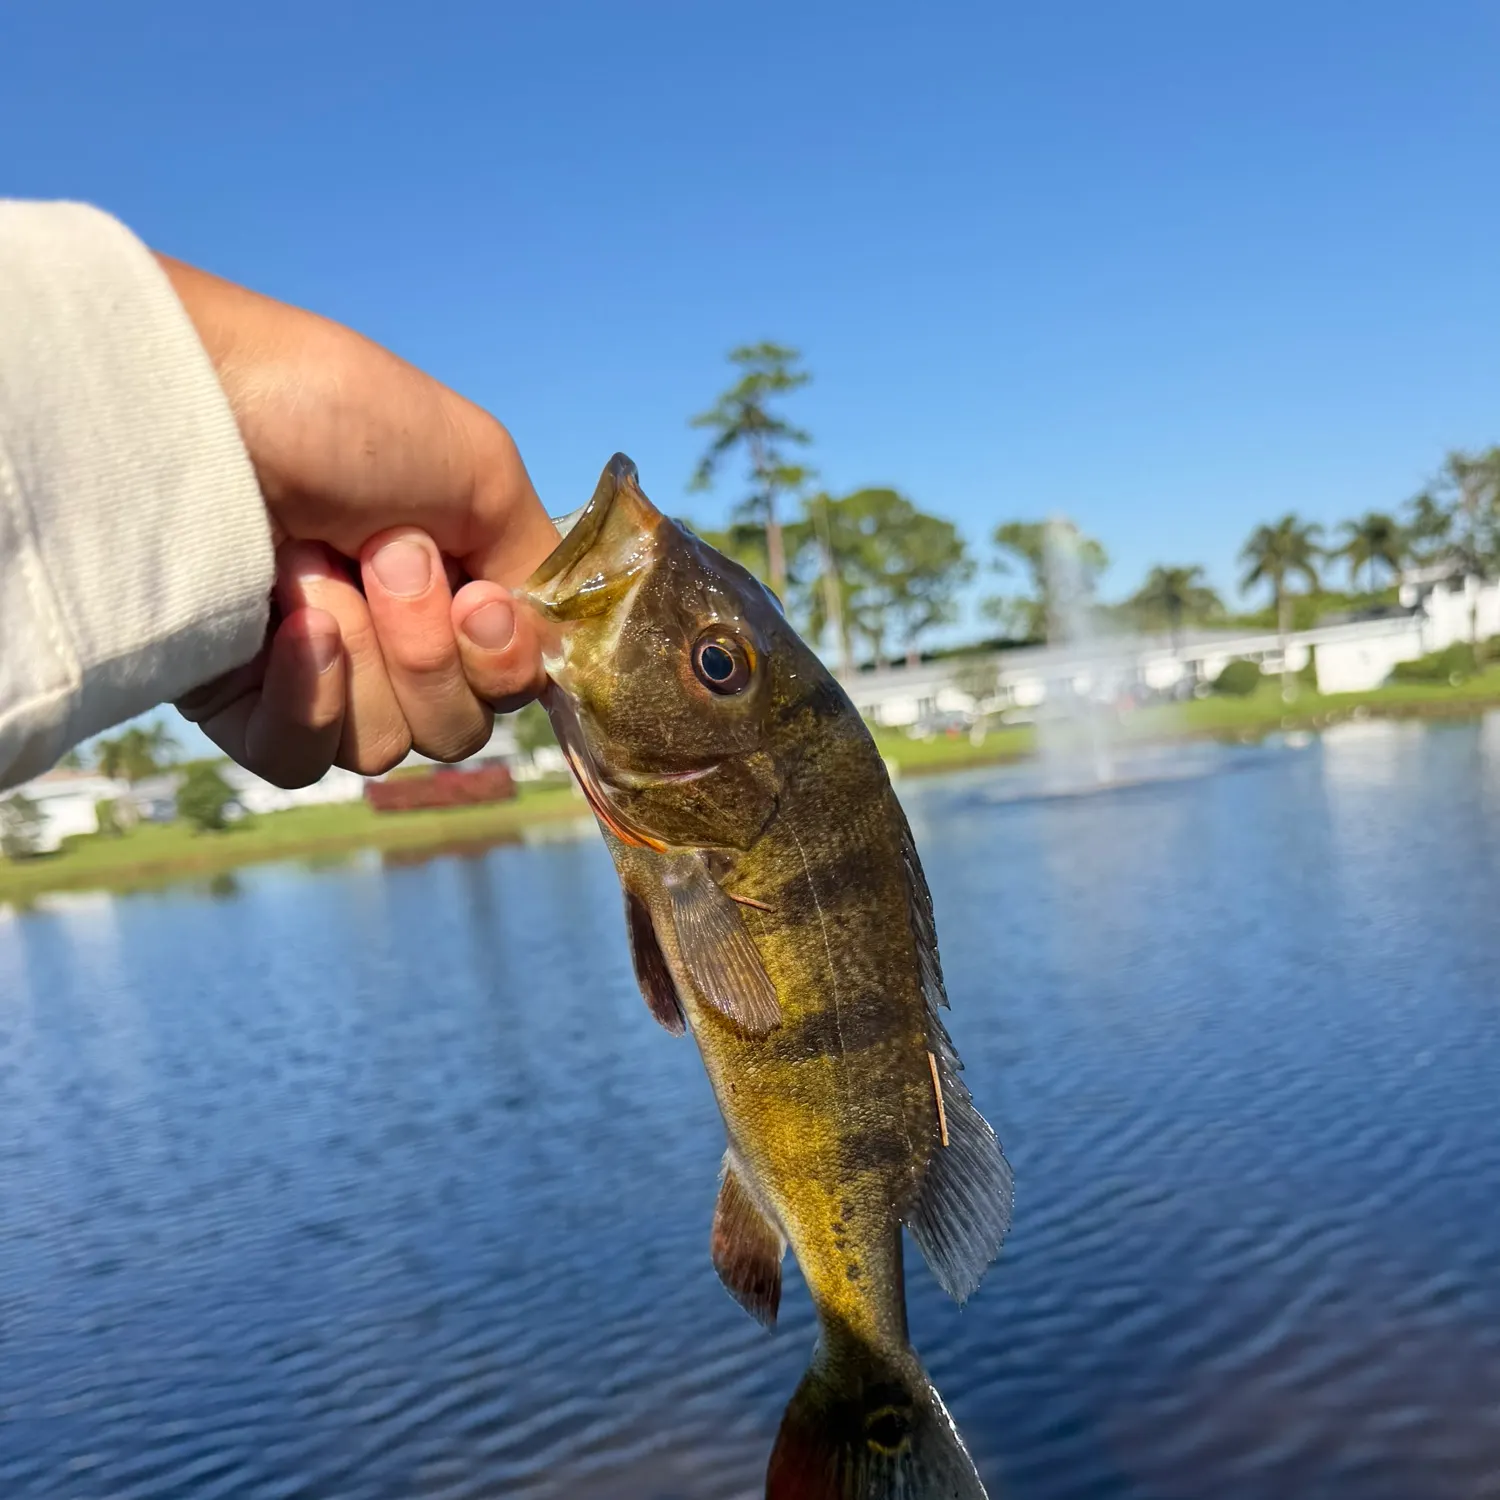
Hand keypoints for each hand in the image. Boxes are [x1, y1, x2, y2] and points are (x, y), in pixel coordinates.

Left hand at [163, 256, 557, 786]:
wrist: (199, 402)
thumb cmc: (338, 414)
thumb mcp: (482, 468)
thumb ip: (540, 566)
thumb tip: (552, 648)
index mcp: (451, 587)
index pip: (511, 684)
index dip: (504, 660)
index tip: (478, 599)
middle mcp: (391, 638)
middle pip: (457, 728)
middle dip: (428, 646)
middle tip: (383, 552)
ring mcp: (316, 675)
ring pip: (386, 747)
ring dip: (365, 651)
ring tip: (309, 566)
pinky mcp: (242, 704)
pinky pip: (303, 760)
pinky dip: (310, 698)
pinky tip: (290, 629)